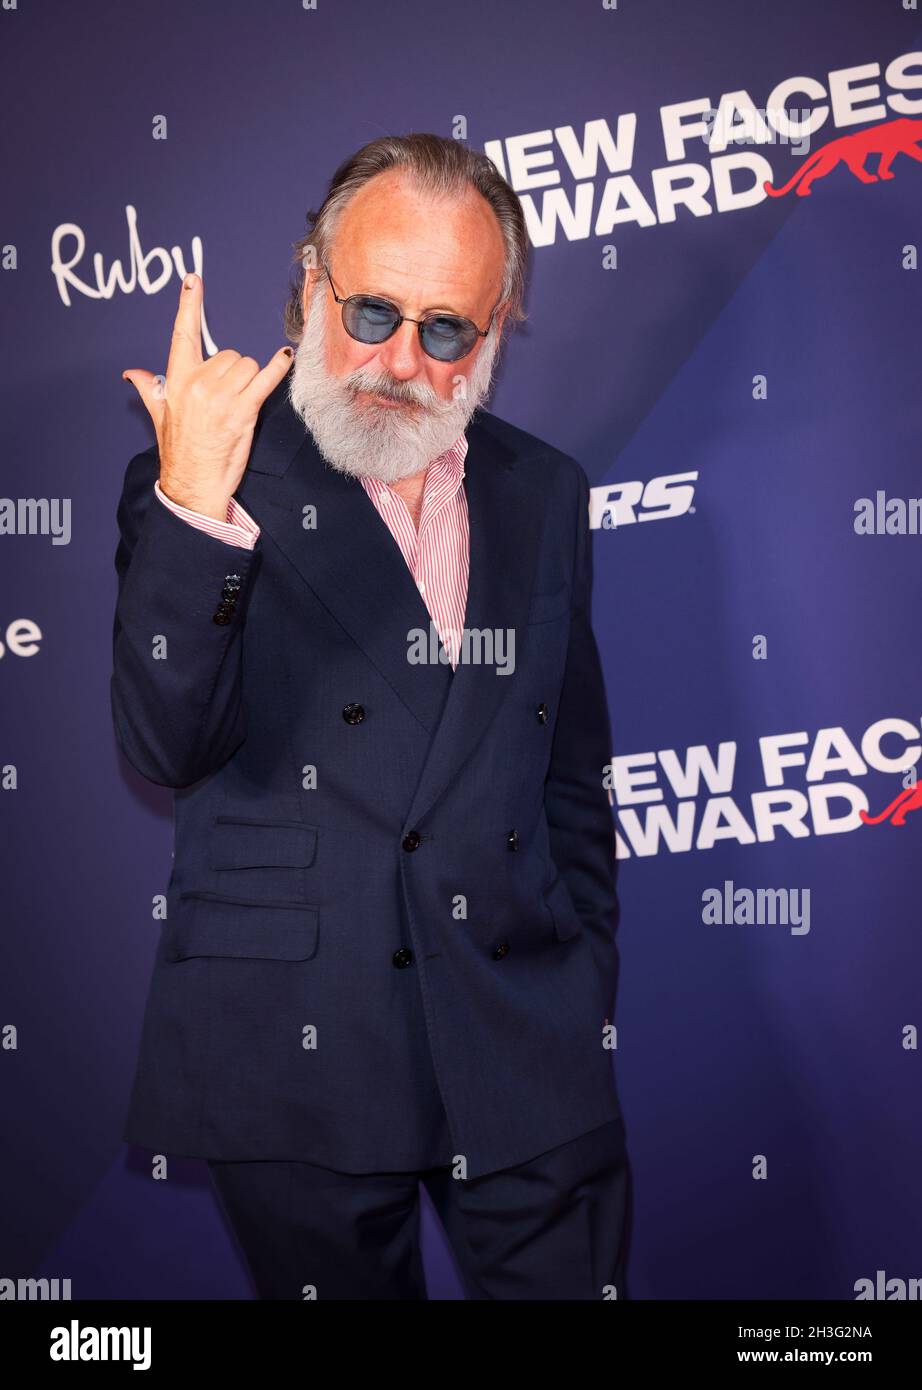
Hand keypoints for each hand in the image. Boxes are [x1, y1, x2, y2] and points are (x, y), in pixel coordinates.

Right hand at [122, 274, 292, 521]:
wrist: (193, 483)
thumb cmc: (180, 451)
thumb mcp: (159, 416)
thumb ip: (149, 388)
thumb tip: (132, 374)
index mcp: (177, 380)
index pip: (183, 335)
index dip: (189, 305)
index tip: (193, 281)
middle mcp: (198, 384)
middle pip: (229, 354)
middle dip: (233, 370)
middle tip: (227, 396)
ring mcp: (221, 397)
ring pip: (247, 366)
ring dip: (249, 380)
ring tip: (239, 403)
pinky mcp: (243, 411)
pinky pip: (265, 379)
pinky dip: (277, 368)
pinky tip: (284, 358)